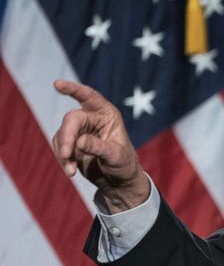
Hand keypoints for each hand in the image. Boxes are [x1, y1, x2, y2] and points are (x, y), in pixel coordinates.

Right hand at [52, 79, 149, 211]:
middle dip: (67, 136)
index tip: (57, 84)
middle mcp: (92, 119)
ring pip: (62, 134)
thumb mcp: (116, 156)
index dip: (73, 89)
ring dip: (64, 152)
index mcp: (107, 115)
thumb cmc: (123, 165)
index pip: (89, 97)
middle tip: (67, 154)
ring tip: (71, 170)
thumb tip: (79, 141)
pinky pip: (60, 146)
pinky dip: (63, 159)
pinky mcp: (71, 143)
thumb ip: (98, 147)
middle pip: (72, 120)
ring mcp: (80, 131)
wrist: (118, 181)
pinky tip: (71, 171)